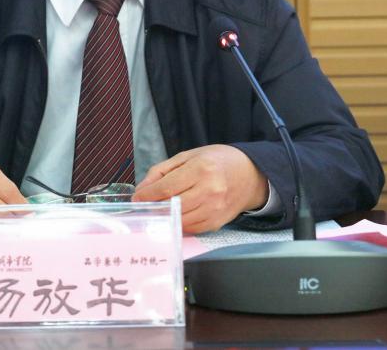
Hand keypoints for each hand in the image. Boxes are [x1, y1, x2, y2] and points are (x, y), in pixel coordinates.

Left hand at [131, 145, 267, 233]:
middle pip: (171, 206)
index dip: (147, 195)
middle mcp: (209, 190)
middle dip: (153, 207)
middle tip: (144, 205)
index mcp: (200, 169)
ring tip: (159, 209)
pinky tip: (176, 214)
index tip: (137, 197)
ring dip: (165, 217)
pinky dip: (179, 223)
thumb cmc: (217, 161)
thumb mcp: (188, 156)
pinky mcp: (217, 223)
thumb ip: (162, 171)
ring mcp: (214, 209)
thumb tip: (142, 189)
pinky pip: (191, 228)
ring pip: (179, 220)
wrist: (249, 174)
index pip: (166, 188)